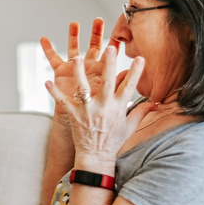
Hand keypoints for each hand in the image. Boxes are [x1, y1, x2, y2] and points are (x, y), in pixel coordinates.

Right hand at [41, 19, 124, 114]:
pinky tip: (44, 39)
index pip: (110, 57)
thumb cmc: (101, 117)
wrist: (84, 126)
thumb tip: (128, 73)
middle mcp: (89, 69)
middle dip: (96, 34)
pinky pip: (53, 60)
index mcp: (103, 74)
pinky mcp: (61, 73)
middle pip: (94, 47)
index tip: (119, 34)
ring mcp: (75, 70)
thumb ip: (120, 85)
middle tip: (98, 20)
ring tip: (74, 23)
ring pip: (74, 48)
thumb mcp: (113, 102)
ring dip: (74, 36)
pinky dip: (48, 50)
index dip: (114, 46)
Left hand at [45, 46, 153, 166]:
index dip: (135, 72)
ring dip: (79, 74)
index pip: (129, 86)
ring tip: (76, 58)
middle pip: (107, 82)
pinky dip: (55, 92)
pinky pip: (63, 102)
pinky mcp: (74, 115)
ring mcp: (88, 111)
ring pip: (84, 89)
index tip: (140, 58)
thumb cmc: (113, 141)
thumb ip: (141, 111)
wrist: (96, 157)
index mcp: (118, 108)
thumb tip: (156, 103)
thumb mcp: (130, 126)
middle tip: (111, 48)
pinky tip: (47, 81)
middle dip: (110, 65)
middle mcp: (103, 107)